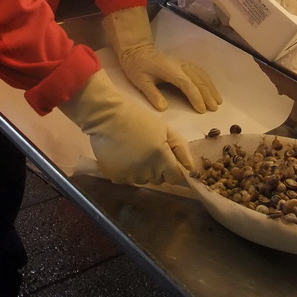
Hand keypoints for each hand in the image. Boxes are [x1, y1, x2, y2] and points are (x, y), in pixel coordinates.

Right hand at [60, 70, 192, 183]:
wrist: (106, 117)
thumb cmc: (138, 119)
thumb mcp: (163, 128)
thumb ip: (180, 147)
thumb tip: (190, 167)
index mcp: (161, 157)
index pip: (175, 177)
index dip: (173, 169)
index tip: (167, 159)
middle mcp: (147, 170)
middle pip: (159, 179)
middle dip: (158, 168)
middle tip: (149, 150)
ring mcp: (131, 176)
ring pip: (143, 180)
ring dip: (142, 171)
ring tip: (134, 152)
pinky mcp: (117, 178)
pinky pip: (129, 179)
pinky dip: (128, 171)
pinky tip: (123, 156)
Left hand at [102, 7, 221, 112]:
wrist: (137, 51)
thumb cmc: (137, 67)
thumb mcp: (140, 82)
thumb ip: (152, 94)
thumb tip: (164, 108)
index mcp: (171, 70)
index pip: (187, 85)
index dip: (196, 97)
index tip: (202, 110)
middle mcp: (180, 66)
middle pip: (198, 80)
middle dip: (207, 95)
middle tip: (214, 109)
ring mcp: (183, 63)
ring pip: (201, 75)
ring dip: (211, 88)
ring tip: (218, 100)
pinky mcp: (184, 63)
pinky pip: (199, 71)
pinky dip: (207, 80)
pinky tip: (211, 87)